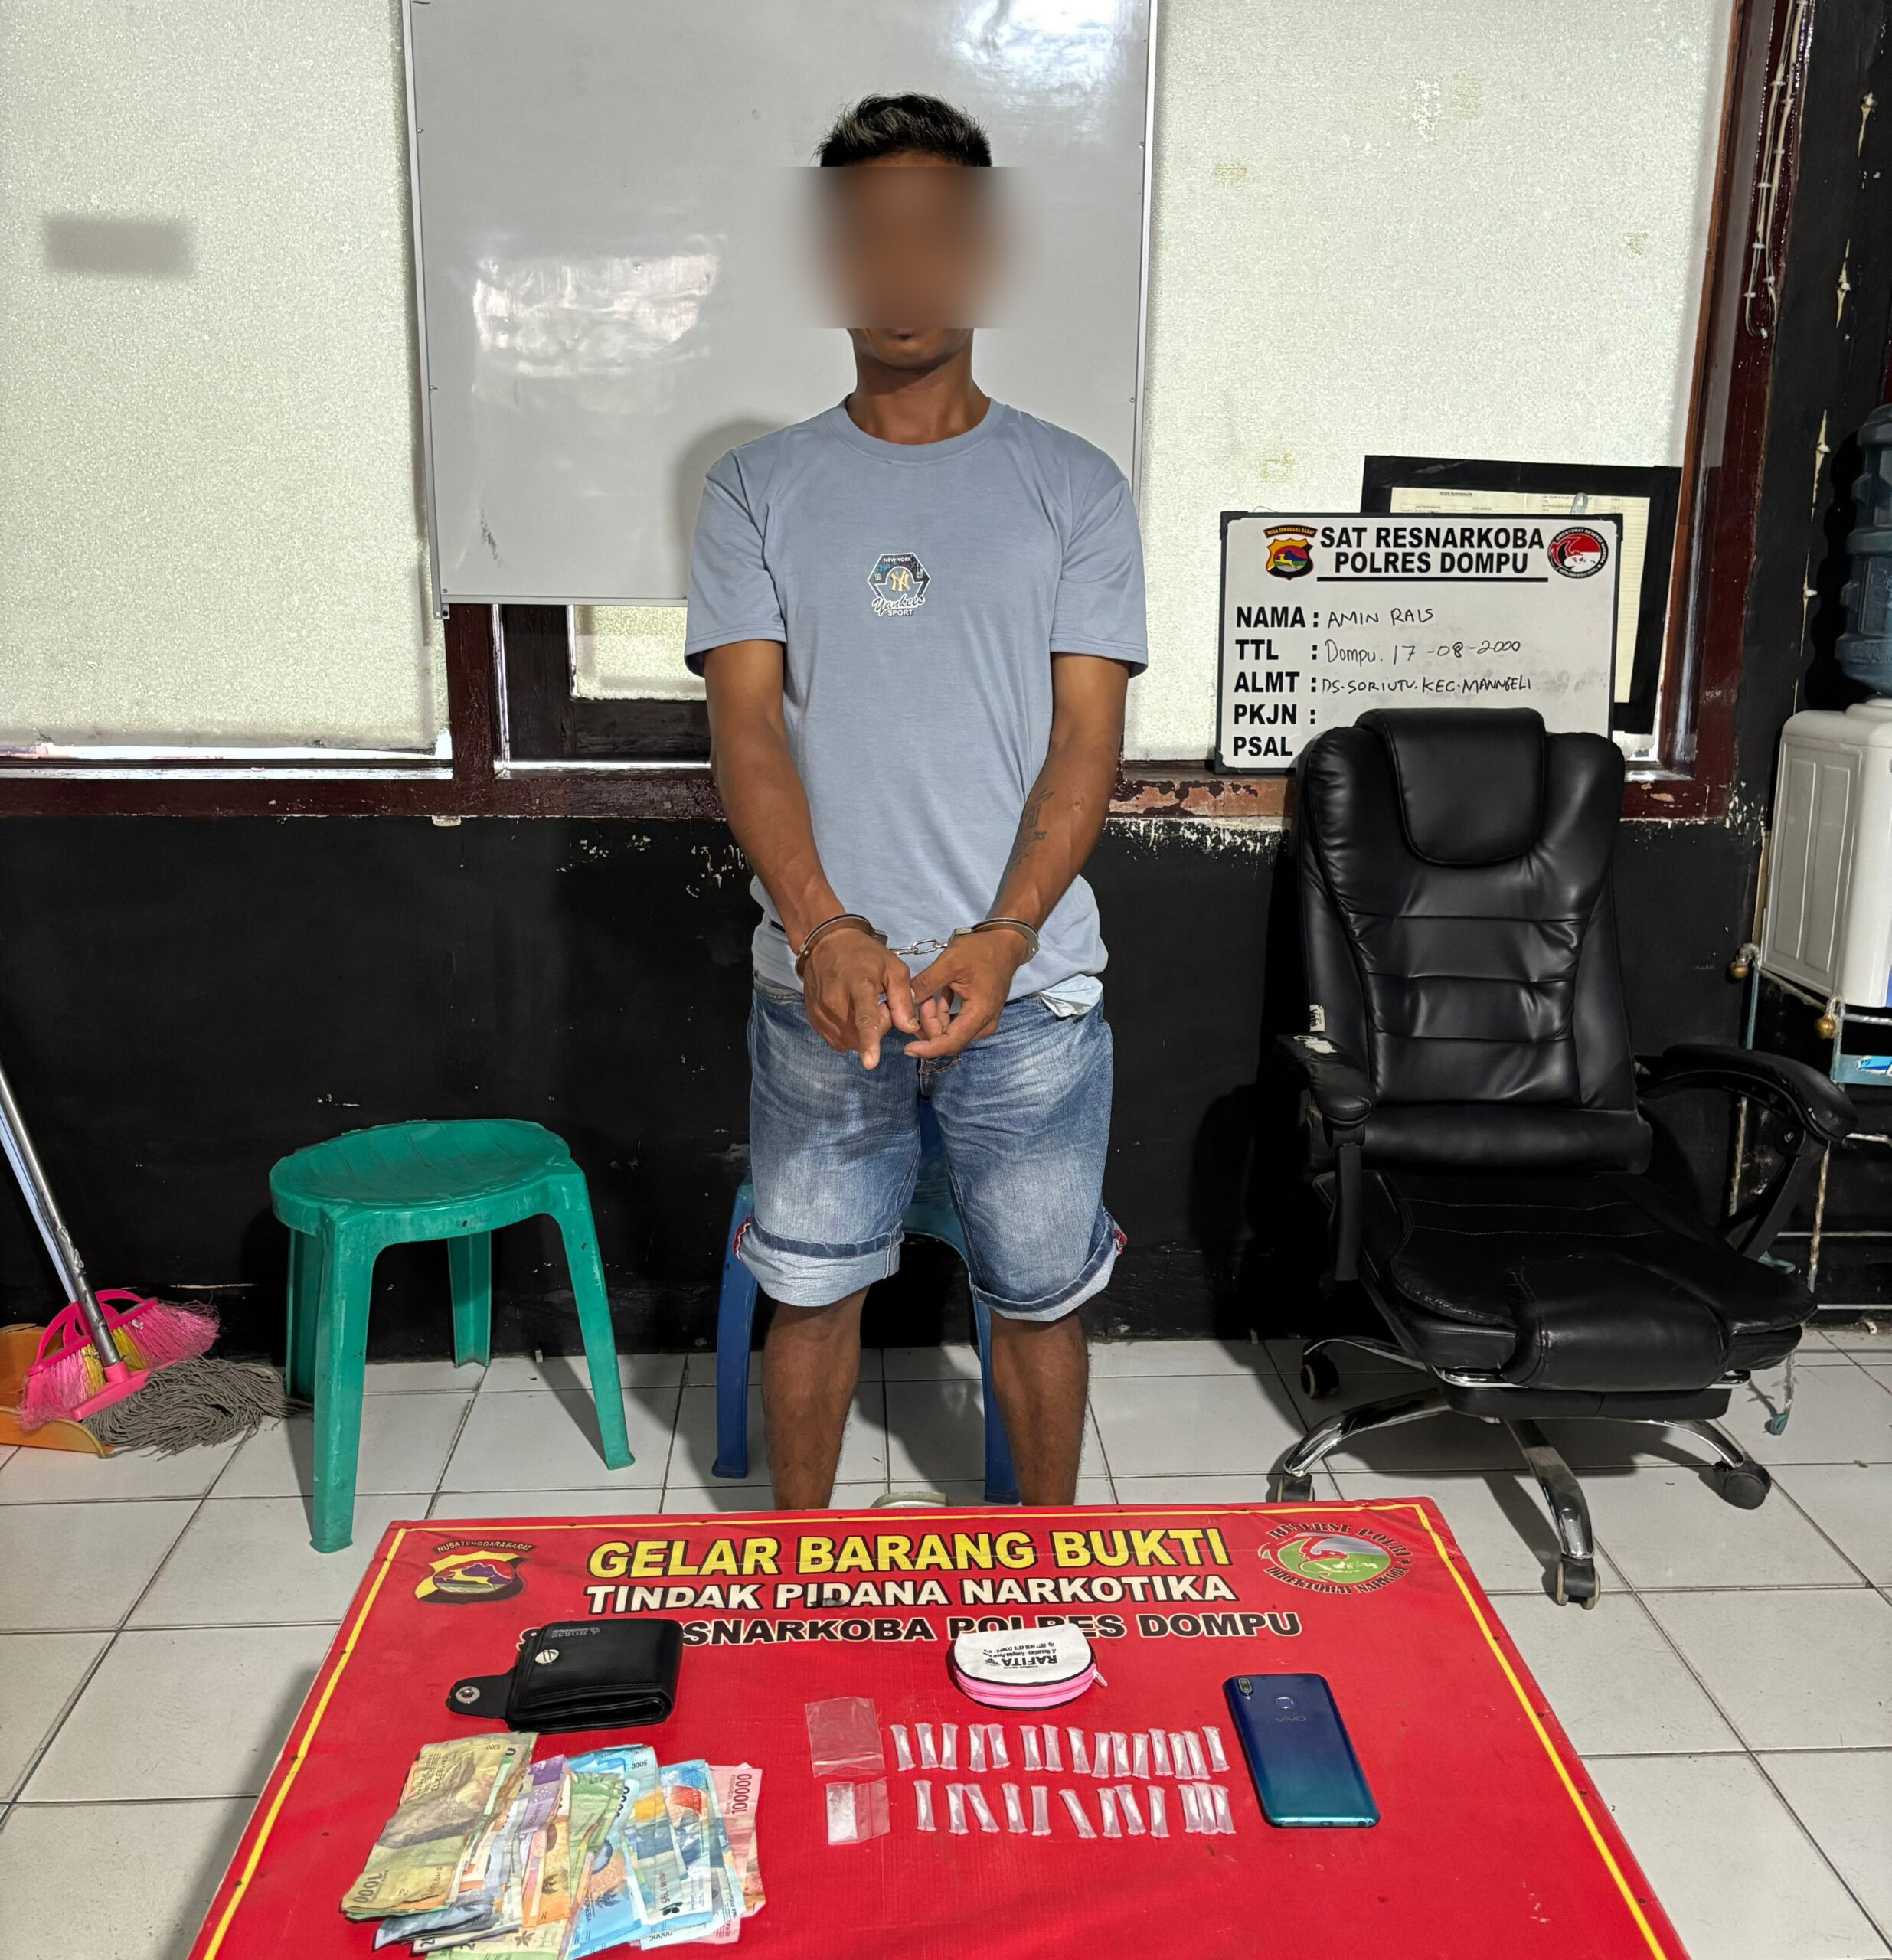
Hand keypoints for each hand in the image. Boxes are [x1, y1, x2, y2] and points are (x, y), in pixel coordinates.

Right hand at [801, 929, 917, 1068]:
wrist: (827, 943)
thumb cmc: (865, 955)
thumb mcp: (893, 968)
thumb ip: (903, 999)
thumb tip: (908, 1028)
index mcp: (859, 986)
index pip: (864, 1019)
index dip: (869, 1042)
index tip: (870, 1063)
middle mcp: (835, 1002)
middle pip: (861, 1036)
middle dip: (877, 1026)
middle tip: (878, 1004)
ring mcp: (820, 1012)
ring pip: (849, 1041)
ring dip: (861, 1031)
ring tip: (861, 1006)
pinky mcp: (813, 1018)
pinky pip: (837, 1040)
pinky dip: (848, 1032)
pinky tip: (850, 1013)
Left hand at [904, 930, 1026, 1058]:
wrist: (1005, 944)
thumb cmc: (982, 950)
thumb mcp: (950, 962)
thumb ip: (927, 983)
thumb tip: (905, 999)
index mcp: (980, 1012)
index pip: (950, 1043)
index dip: (927, 1049)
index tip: (908, 1048)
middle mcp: (984, 1024)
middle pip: (948, 1039)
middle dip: (928, 1023)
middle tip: (922, 997)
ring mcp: (983, 1022)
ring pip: (950, 1032)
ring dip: (934, 1017)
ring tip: (931, 993)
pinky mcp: (979, 1017)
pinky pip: (955, 1024)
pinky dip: (942, 1014)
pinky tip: (939, 995)